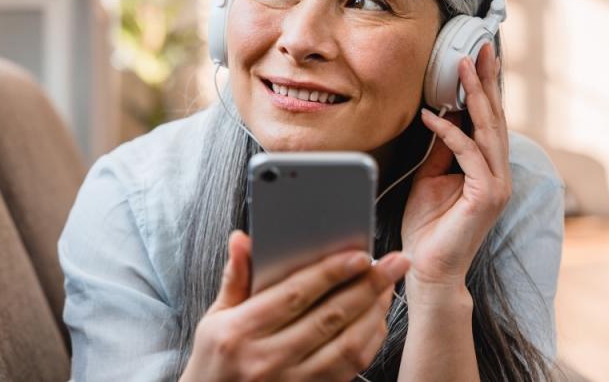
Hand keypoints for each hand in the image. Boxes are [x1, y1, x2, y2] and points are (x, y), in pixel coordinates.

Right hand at [180, 231, 409, 381]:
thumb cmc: (214, 363)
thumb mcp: (214, 320)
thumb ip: (235, 279)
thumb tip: (242, 239)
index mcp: (241, 332)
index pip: (295, 294)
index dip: (331, 272)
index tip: (360, 254)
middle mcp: (268, 358)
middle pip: (329, 317)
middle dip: (367, 286)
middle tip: (395, 263)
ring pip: (346, 345)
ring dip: (374, 313)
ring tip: (389, 287)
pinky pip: (349, 369)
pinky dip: (368, 342)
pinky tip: (376, 321)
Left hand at [401, 43, 510, 301]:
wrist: (428, 269)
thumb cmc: (427, 228)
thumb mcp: (429, 178)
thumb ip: (440, 150)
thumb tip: (442, 116)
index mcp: (488, 169)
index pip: (488, 121)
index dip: (483, 89)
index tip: (477, 58)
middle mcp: (499, 174)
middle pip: (495, 118)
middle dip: (486, 80)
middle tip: (481, 48)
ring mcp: (497, 185)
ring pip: (488, 130)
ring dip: (473, 96)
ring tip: (462, 66)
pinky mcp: (487, 196)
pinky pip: (468, 154)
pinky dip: (450, 133)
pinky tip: (433, 116)